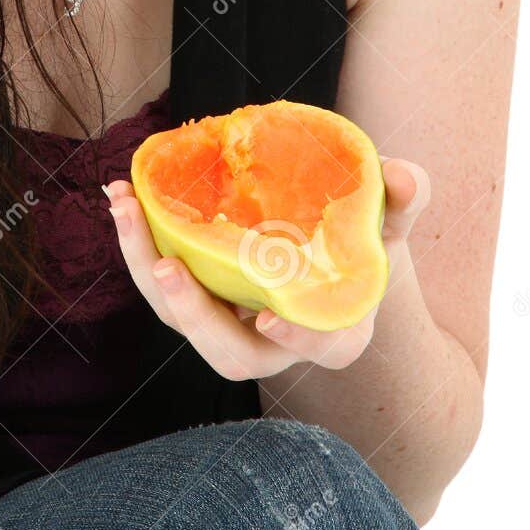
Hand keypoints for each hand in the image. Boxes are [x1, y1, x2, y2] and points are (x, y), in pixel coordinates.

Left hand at [104, 157, 431, 380]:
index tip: (272, 318)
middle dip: (194, 314)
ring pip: (182, 319)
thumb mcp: (385, 225)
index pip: (316, 347)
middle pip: (230, 353)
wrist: (323, 256)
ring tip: (126, 208)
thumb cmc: (359, 246)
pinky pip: (164, 283)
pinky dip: (140, 243)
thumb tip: (406, 175)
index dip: (297, 337)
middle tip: (169, 264)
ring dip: (146, 268)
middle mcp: (275, 342)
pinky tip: (124, 197)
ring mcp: (231, 324)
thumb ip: (399, 203)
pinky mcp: (199, 298)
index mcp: (330, 331)